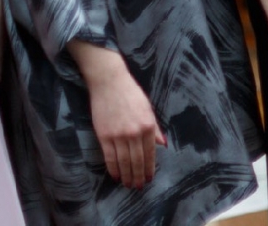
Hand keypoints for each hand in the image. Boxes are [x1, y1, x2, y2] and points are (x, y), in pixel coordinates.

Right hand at [72, 42, 166, 185]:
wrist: (110, 82)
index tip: (149, 178)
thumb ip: (155, 129)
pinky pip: (110, 157)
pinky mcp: (105, 136)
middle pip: (137, 161)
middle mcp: (135, 132)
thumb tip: (162, 145)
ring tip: (128, 184)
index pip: (150, 153)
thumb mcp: (148, 109)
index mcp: (148, 125)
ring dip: (127, 175)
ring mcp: (119, 135)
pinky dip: (113, 168)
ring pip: (124, 162)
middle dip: (138, 176)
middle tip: (138, 186)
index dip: (149, 168)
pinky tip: (116, 176)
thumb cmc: (131, 93)